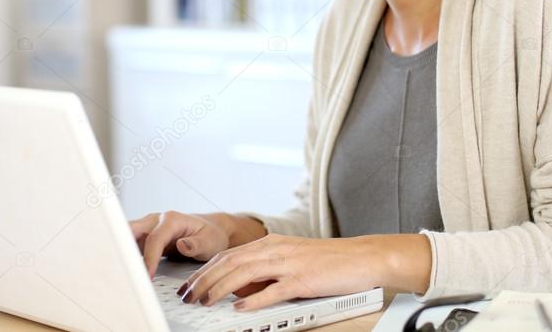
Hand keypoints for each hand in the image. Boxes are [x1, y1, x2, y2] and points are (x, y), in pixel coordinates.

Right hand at [129, 211, 229, 276]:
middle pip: (130, 230)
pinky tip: (124, 270)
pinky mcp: (145, 238)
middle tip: (119, 270)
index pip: (154, 239)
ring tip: (118, 272)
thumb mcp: (210, 241)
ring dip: (121, 253)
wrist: (213, 231)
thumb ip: (196, 244)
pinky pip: (130, 245)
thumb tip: (181, 245)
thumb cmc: (212, 235)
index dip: (149, 258)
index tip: (148, 275)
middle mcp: (156, 221)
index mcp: (171, 219)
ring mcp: (149, 228)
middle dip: (122, 248)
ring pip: (126, 237)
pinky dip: (125, 256)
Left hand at [178, 233, 404, 310]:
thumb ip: (266, 270)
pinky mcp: (303, 279)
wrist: (363, 257)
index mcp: (272, 243)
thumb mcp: (292, 259)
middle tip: (188, 295)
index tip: (190, 284)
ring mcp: (290, 263)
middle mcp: (277, 249)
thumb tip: (239, 288)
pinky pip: (272, 290)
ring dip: (219, 288)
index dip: (206, 269)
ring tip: (204, 301)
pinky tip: (238, 308)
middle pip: (230, 261)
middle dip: (204, 279)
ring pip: (244, 273)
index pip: (229, 254)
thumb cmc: (330, 261)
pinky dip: (252, 299)